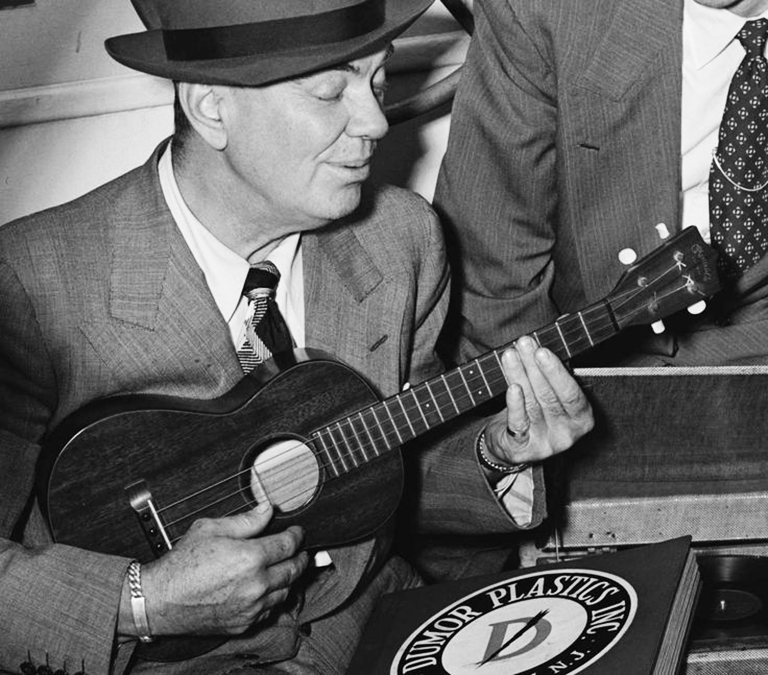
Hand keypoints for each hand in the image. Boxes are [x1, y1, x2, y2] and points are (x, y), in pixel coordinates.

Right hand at [129, 502, 308, 636]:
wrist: (160, 600)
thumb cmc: (182, 564)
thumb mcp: (211, 529)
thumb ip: (245, 520)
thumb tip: (267, 509)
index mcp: (250, 558)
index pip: (289, 545)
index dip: (297, 535)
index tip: (297, 531)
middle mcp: (256, 585)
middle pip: (294, 570)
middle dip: (301, 557)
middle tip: (300, 550)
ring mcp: (251, 607)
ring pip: (285, 591)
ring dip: (289, 578)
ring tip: (285, 566)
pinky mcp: (244, 623)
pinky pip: (270, 609)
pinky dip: (274, 597)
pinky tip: (268, 587)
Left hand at [483, 336, 592, 466]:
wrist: (511, 444)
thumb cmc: (534, 413)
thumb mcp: (549, 397)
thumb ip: (550, 379)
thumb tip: (537, 348)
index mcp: (581, 418)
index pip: (571, 394)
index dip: (556, 372)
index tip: (542, 350)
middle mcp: (567, 434)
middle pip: (550, 397)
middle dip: (534, 367)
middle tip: (524, 344)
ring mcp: (545, 444)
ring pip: (532, 405)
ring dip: (519, 376)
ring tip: (511, 356)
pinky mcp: (523, 450)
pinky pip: (519, 424)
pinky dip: (515, 404)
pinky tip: (512, 387)